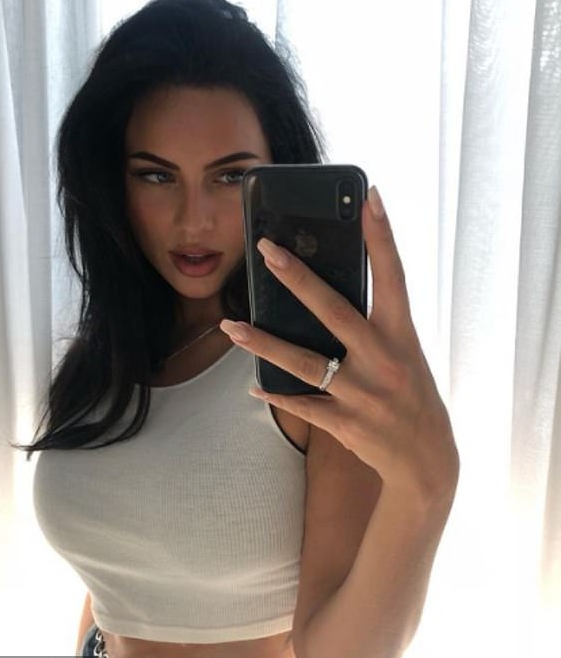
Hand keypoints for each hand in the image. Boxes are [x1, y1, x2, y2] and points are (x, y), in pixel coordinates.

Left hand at [220, 187, 458, 505]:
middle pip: (335, 311)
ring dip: (263, 343)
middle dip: (299, 279)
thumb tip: (326, 295)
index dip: (382, 235)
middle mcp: (384, 360)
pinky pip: (301, 405)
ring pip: (304, 362)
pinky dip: (275, 394)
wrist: (427, 460)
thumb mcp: (405, 354)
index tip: (369, 196)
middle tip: (267, 250)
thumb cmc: (412, 395)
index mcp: (403, 335)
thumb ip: (374, 326)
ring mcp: (363, 394)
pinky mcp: (345, 424)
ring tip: (230, 327)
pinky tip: (253, 385)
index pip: (393, 275)